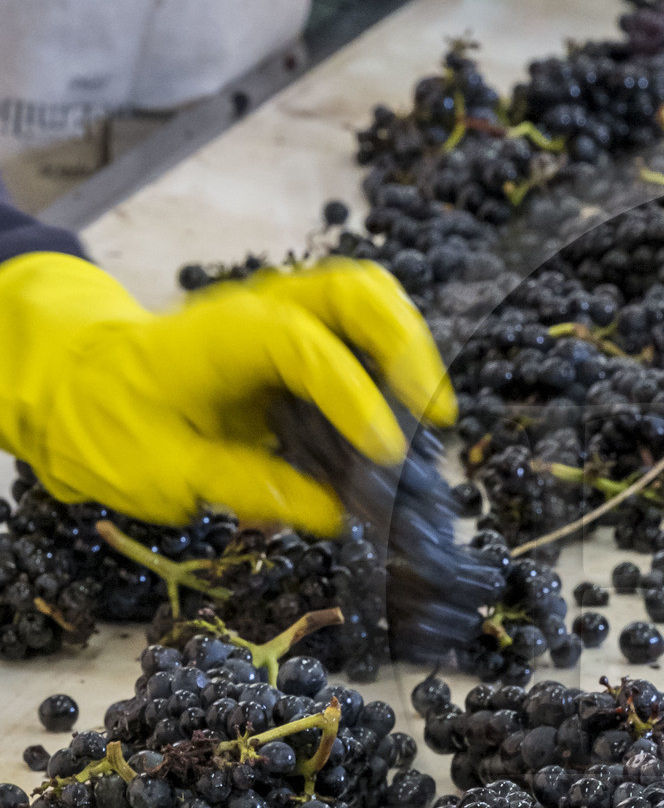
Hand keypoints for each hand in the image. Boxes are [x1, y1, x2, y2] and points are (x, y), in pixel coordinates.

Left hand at [0, 256, 454, 535]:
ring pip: (369, 298)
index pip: (300, 345)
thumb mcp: (165, 474)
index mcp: (217, 338)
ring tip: (433, 418)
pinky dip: (396, 361)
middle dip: (407, 346)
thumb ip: (248, 487)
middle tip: (436, 418)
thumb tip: (333, 515)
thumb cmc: (113, 425)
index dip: (351, 395)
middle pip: (354, 292)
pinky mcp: (298, 336)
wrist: (82, 384)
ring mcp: (282, 315)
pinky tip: (405, 417)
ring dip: (412, 348)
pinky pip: (362, 328)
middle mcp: (258, 310)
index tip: (386, 451)